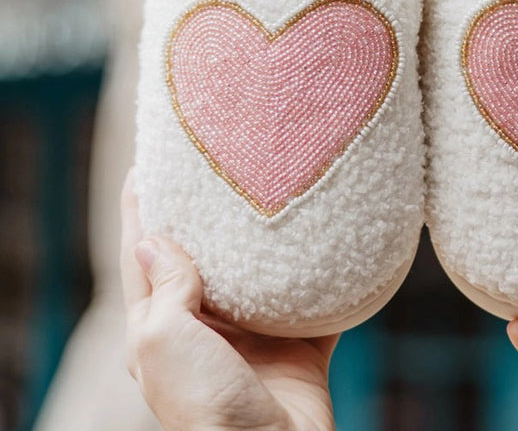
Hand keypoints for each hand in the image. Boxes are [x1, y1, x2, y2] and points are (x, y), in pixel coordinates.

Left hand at [120, 170, 337, 430]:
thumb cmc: (207, 405)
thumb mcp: (164, 342)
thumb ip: (163, 289)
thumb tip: (152, 240)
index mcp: (162, 330)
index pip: (143, 258)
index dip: (141, 211)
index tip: (145, 167)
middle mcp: (205, 328)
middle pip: (200, 257)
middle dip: (203, 214)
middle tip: (212, 167)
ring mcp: (254, 334)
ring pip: (254, 272)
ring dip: (260, 237)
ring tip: (266, 188)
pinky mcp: (299, 341)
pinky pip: (310, 296)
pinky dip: (316, 269)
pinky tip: (321, 236)